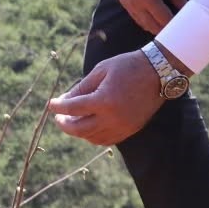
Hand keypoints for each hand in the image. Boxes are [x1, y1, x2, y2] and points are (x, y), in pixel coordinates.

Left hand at [48, 50, 162, 145]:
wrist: (158, 73)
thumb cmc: (127, 67)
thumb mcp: (100, 71)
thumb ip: (81, 87)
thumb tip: (64, 100)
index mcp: (104, 100)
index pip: (73, 109)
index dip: (58, 107)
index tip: (51, 104)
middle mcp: (113, 118)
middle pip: (80, 129)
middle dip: (65, 125)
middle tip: (58, 117)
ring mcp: (123, 127)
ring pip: (92, 138)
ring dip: (79, 132)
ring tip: (72, 121)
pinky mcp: (130, 130)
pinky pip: (107, 140)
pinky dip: (94, 136)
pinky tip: (88, 127)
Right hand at [103, 0, 186, 35]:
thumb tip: (185, 8)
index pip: (164, 19)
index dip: (176, 26)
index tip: (186, 28)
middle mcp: (135, 4)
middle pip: (154, 27)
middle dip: (167, 31)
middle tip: (180, 31)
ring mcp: (127, 4)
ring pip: (144, 25)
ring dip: (157, 28)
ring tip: (170, 28)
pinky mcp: (123, 3)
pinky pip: (137, 19)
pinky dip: (147, 22)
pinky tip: (157, 20)